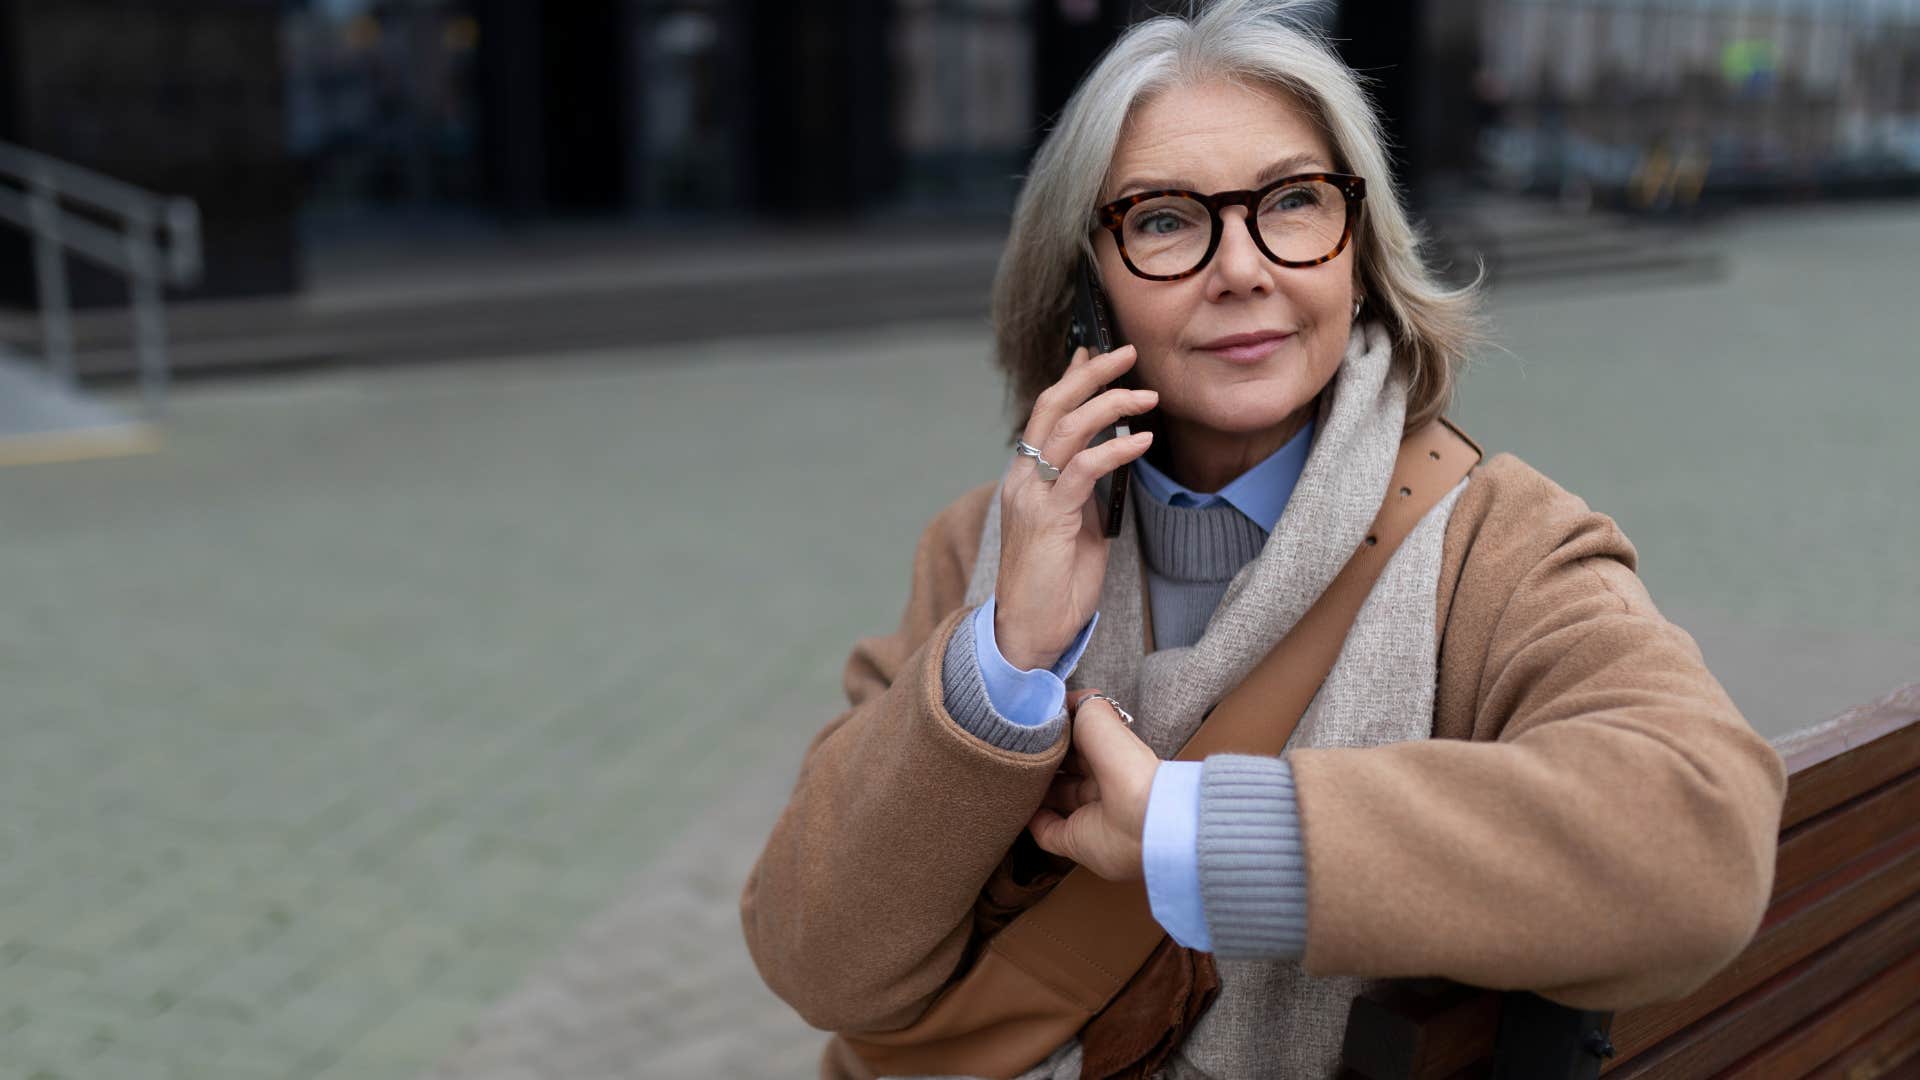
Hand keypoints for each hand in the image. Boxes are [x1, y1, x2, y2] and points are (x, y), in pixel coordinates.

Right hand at [994, 344, 1156, 669]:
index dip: (1072, 378)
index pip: (1047, 413)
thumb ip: (1086, 492)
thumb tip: (1109, 460)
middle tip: (1127, 353)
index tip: (1096, 352)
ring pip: (1067, 427)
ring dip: (1111, 404)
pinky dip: (1116, 449)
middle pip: (1053, 405)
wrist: (1030, 631)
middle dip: (1092, 373)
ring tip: (1147, 397)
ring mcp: (1031, 496)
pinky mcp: (1048, 517)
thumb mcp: (1079, 527)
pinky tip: (1141, 441)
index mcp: (1027, 479)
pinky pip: (1084, 467)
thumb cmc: (1056, 585)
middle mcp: (1022, 479)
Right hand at [1027, 689, 1160, 881]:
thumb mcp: (1100, 719)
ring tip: (1009, 774)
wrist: (1143, 822)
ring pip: (1052, 799)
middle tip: (1013, 748)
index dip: (1055, 732)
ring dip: (1032, 789)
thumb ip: (1080, 704)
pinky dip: (1029, 820)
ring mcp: (1087, 814)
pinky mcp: (1075, 842)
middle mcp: (1100, 785)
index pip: (1078, 741)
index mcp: (1110, 755)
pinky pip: (1046, 830)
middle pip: (1064, 770)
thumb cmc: (1125, 767)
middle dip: (1041, 760)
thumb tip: (1059, 699)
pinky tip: (1017, 804)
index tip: (1029, 724)